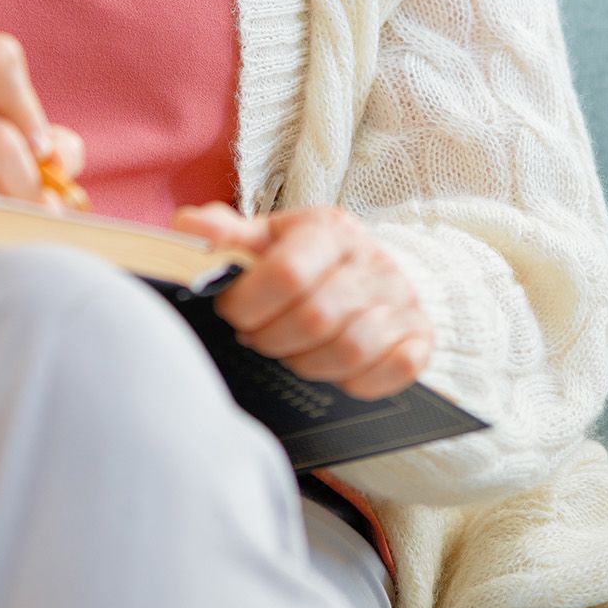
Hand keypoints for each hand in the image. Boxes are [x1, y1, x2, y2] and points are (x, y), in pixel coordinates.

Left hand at [170, 203, 434, 399]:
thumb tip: (186, 226)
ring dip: (308, 363)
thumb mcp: (267, 238)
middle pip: (315, 318)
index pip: (287, 273)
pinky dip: (358, 381)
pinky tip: (335, 369)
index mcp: (330, 229)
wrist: (372, 272)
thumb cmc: (308, 259)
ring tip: (291, 352)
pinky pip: (394, 370)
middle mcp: (373, 261)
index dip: (249, 304)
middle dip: (273, 339)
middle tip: (258, 338)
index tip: (233, 312)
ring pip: (350, 350)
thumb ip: (226, 235)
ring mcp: (402, 301)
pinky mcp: (421, 337)